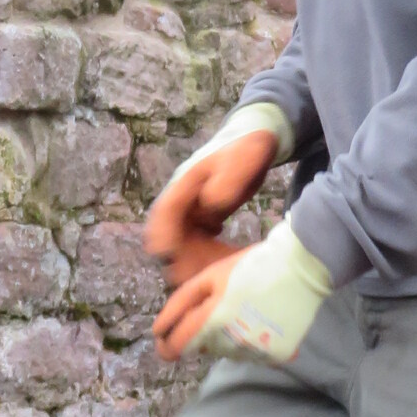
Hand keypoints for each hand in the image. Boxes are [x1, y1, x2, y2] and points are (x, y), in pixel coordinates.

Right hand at [144, 107, 289, 273]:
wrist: (254, 140)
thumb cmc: (248, 147)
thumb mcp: (244, 158)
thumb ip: (229, 179)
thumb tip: (211, 204)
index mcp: (186, 182)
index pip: (165, 210)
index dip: (162, 233)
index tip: (165, 254)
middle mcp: (184, 199)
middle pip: (171, 233)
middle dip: (180, 256)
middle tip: (197, 276)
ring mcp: (193, 211)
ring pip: (185, 243)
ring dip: (195, 260)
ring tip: (217, 273)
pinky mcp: (204, 219)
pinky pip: (200, 243)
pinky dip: (209, 256)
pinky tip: (227, 262)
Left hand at [154, 220, 332, 365]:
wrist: (303, 267)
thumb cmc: (252, 266)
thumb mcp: (209, 277)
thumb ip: (180, 304)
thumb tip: (158, 332)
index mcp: (213, 320)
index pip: (176, 346)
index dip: (165, 346)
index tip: (163, 340)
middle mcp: (234, 342)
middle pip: (204, 348)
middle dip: (204, 332)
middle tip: (223, 305)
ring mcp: (257, 352)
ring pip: (227, 352)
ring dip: (228, 337)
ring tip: (246, 310)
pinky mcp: (277, 356)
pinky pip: (251, 354)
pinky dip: (251, 341)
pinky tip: (262, 320)